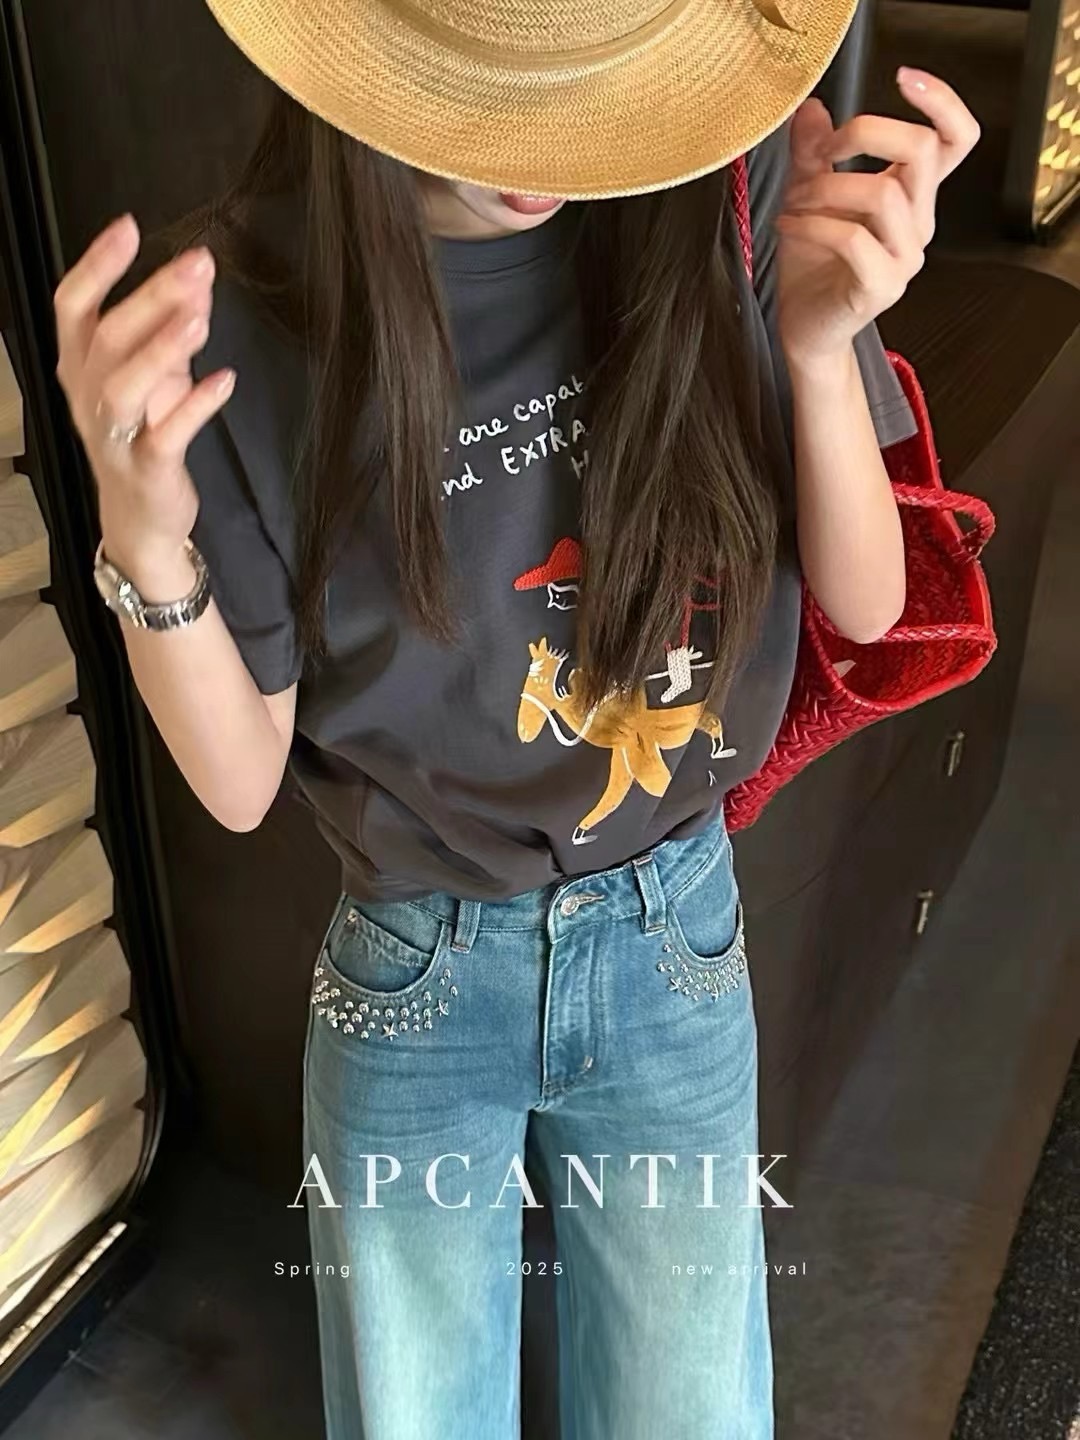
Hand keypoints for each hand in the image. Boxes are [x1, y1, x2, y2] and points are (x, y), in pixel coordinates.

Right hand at [53, 213, 234, 581]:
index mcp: (81, 365)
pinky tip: (225, 379)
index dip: (97, 265)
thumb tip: (198, 275)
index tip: (128, 226)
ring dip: (161, 349)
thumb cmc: (146, 434)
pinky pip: (167, 436)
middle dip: (150, 296)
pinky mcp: (148, 469)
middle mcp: (87, 396)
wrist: (143, 518)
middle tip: (195, 262)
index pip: (72, 305)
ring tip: (199, 319)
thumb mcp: (161, 374)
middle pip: (106, 337)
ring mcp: (114, 436)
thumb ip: (175, 323)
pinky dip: (196, 407)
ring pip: (123, 387)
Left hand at [772, 68, 980, 371]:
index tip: (903, 77)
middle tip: (824, 149)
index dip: (942, 102)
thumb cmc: (814, 267)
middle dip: (866, 132)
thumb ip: (812, 154)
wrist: (807, 329)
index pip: (955, 140)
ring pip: (884, 193)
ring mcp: (904, 258)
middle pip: (923, 151)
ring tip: (794, 200)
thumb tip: (811, 109)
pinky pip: (854, 238)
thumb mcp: (809, 197)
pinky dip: (814, 223)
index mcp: (913, 197)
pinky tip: (788, 224)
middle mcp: (918, 224)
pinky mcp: (881, 287)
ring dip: (828, 186)